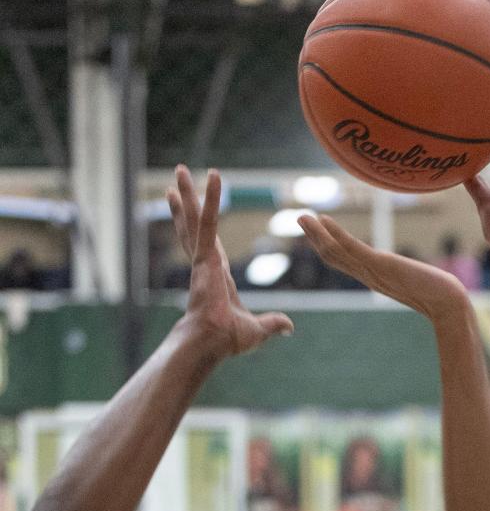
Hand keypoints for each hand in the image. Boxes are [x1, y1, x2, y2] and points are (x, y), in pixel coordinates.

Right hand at [167, 165, 292, 356]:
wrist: (213, 342)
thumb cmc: (228, 339)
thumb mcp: (257, 330)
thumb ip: (272, 324)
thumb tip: (289, 327)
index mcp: (216, 276)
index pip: (208, 242)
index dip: (200, 224)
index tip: (193, 210)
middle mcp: (205, 263)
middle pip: (194, 224)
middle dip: (187, 200)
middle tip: (179, 177)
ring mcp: (202, 258)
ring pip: (195, 218)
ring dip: (190, 192)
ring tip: (180, 169)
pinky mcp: (204, 256)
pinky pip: (209, 222)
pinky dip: (211, 200)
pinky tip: (213, 178)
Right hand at [298, 213, 468, 320]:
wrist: (448, 304)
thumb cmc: (440, 294)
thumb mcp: (416, 280)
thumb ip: (410, 276)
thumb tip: (418, 275)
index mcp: (374, 278)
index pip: (344, 261)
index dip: (327, 246)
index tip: (316, 230)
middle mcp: (369, 276)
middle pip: (333, 257)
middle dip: (315, 238)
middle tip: (300, 218)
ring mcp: (372, 272)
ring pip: (336, 253)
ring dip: (317, 234)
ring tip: (303, 217)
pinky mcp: (381, 266)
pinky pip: (352, 248)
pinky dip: (335, 234)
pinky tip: (324, 220)